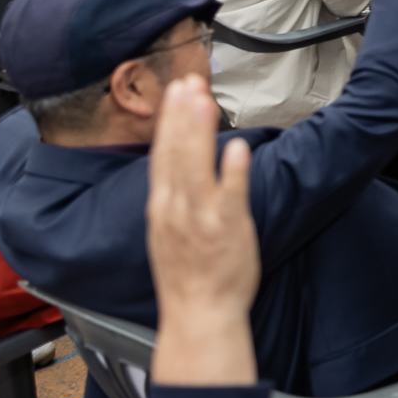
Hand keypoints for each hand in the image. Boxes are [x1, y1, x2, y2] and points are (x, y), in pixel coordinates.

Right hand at [144, 76, 258, 384]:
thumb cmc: (188, 277)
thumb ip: (176, 195)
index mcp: (162, 208)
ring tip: (204, 101)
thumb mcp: (169, 231)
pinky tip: (235, 148)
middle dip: (180, 116)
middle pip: (175, 154)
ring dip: (199, 133)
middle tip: (187, 81)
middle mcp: (177, 210)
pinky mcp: (228, 231)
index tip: (175, 91)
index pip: (161, 155)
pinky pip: (230, 197)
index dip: (168, 121)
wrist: (198, 315)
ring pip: (196, 169)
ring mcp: (202, 219)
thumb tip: (182, 164)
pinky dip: (230, 173)